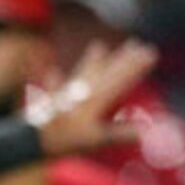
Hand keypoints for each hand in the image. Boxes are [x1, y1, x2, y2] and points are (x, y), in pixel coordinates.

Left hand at [26, 40, 158, 159]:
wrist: (32, 138)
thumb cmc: (66, 140)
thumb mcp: (98, 139)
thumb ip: (122, 133)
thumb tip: (146, 131)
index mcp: (98, 97)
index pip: (122, 78)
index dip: (137, 66)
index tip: (151, 53)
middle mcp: (84, 90)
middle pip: (106, 70)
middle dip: (122, 58)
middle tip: (135, 44)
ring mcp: (67, 93)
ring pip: (84, 72)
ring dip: (92, 60)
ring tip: (98, 46)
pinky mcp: (52, 100)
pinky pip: (56, 87)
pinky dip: (56, 79)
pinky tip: (53, 73)